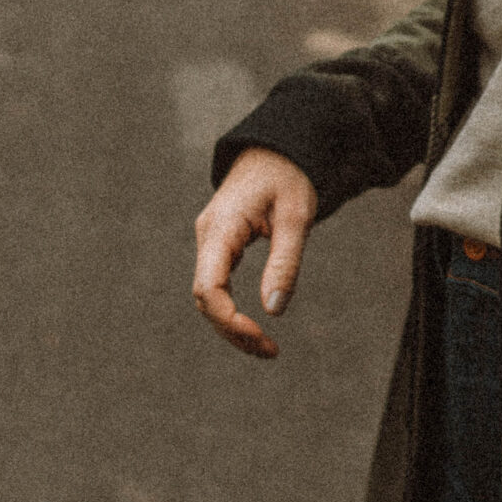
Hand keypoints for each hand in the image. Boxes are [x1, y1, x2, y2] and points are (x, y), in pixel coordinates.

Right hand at [193, 148, 317, 358]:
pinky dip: (232, 311)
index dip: (228, 318)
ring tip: (267, 349)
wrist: (278, 150)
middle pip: (205, 298)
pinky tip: (255, 328)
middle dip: (233, 330)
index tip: (260, 335)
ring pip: (209, 296)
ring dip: (232, 325)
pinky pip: (217, 286)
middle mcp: (207, 237)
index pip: (208, 286)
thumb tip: (273, 310)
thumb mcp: (296, 218)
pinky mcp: (220, 246)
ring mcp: (211, 242)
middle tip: (270, 351)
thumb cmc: (289, 178)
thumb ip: (284, 262)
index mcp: (221, 228)